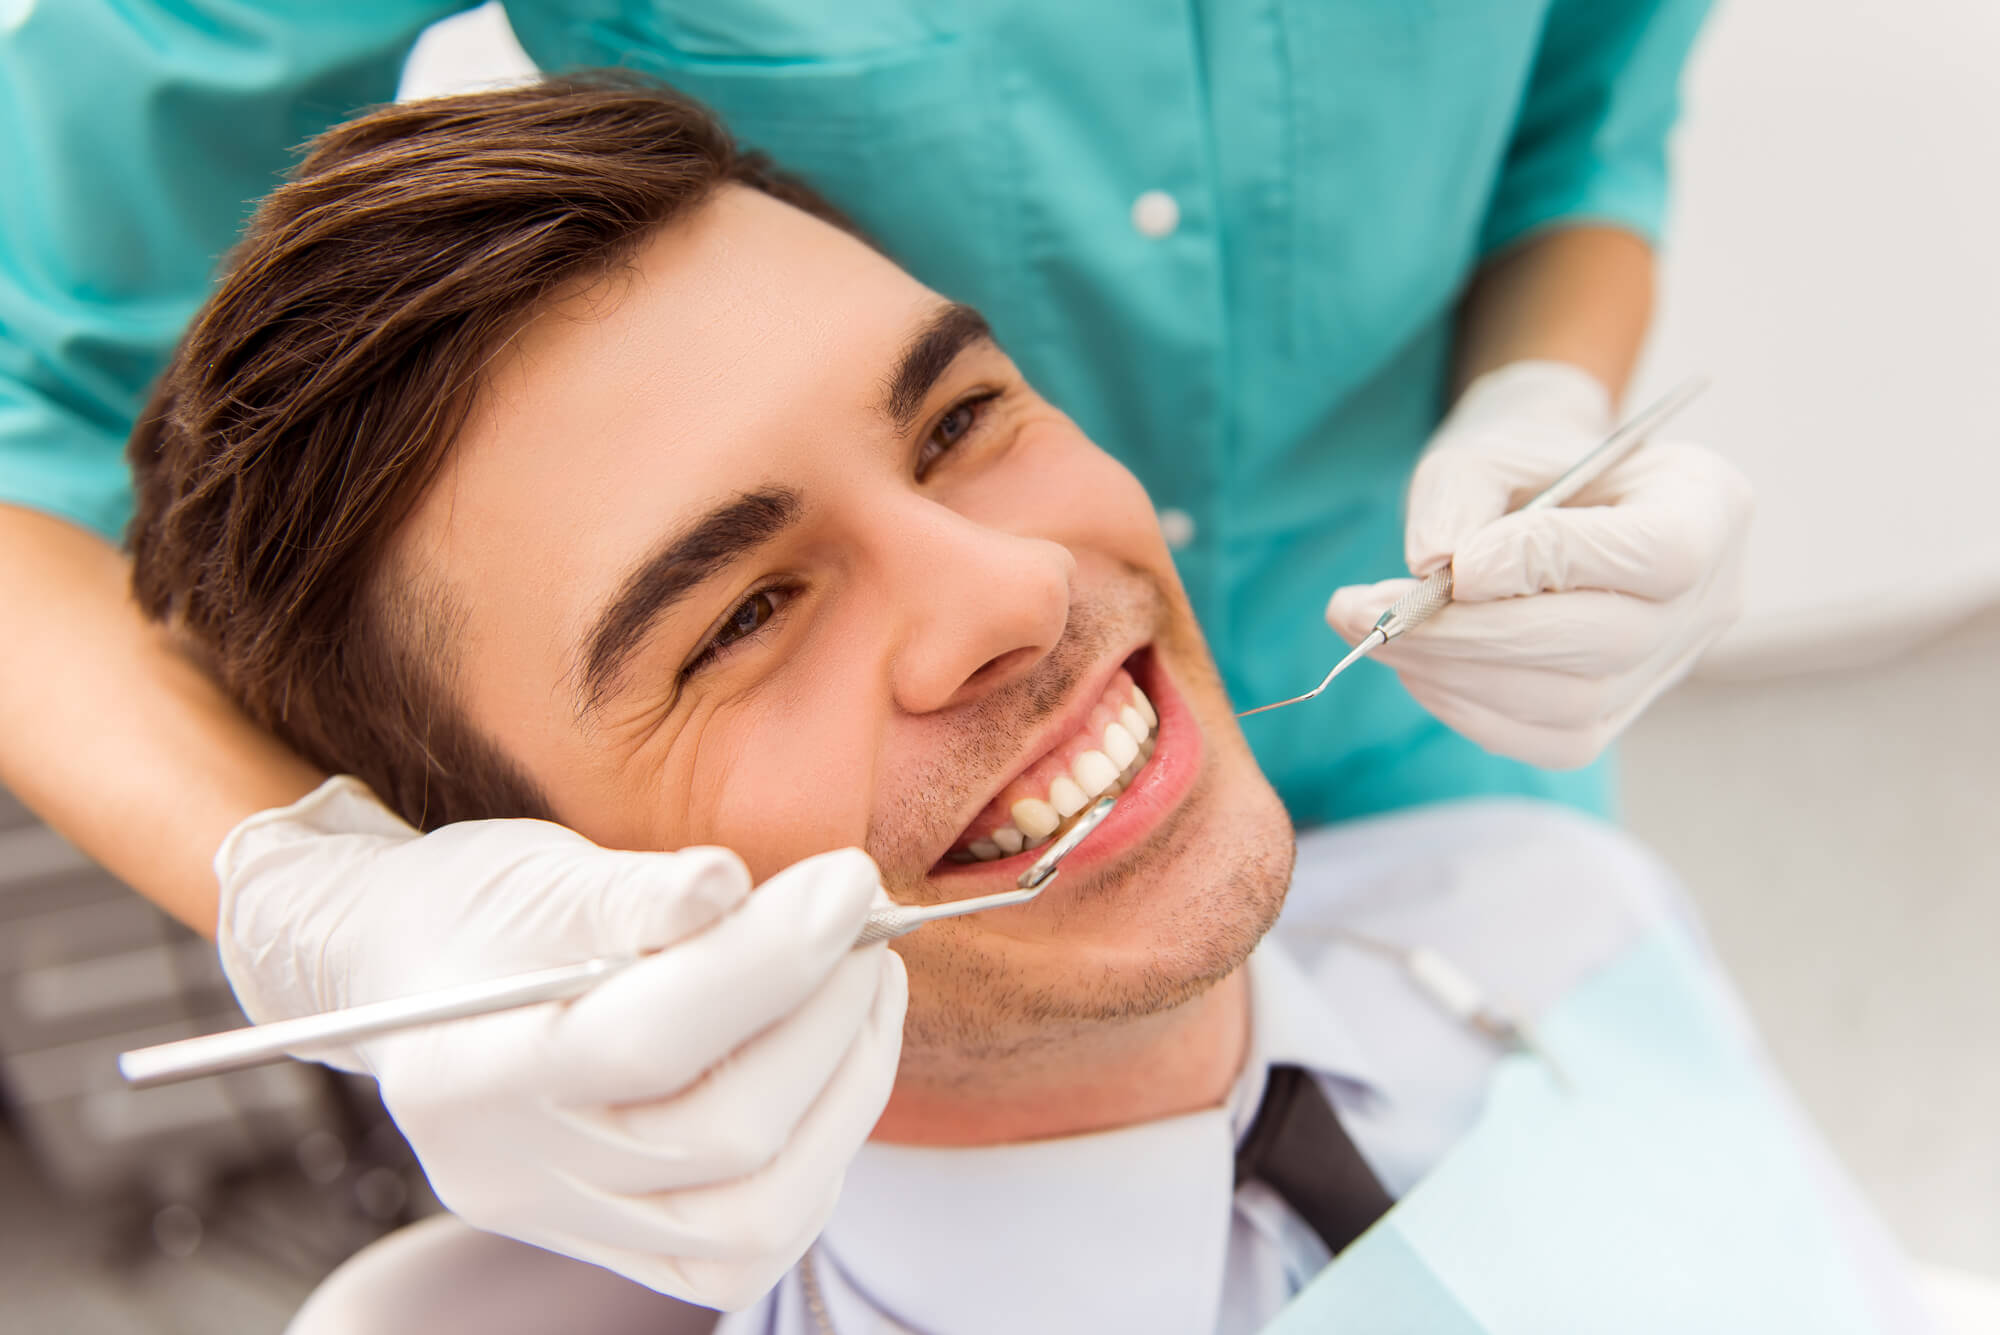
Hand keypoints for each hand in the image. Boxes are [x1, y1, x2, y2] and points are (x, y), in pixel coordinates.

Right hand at [215, 777, 906, 1308]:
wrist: (412, 974)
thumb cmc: (475, 911)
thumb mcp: (533, 874)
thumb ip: (634, 893)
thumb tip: (729, 885)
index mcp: (469, 1071)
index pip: (646, 1039)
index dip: (769, 961)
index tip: (850, 880)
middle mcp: (512, 1175)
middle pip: (720, 1136)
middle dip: (829, 1018)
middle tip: (866, 923)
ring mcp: (569, 1224)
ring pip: (755, 1216)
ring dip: (847, 1091)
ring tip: (865, 988)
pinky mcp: (622, 1246)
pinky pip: (749, 1245)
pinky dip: (819, 1155)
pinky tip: (830, 1064)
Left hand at [1326, 361, 1752, 768]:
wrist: (1542, 497)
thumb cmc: (1522, 464)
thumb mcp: (1486, 448)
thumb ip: (1458, 496)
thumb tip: (1435, 568)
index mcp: (1707, 505)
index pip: (1658, 553)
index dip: (1553, 564)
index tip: (1456, 564)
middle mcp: (1708, 598)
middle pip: (1608, 643)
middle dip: (1474, 634)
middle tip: (1370, 613)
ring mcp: (1668, 668)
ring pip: (1571, 705)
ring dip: (1454, 673)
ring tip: (1373, 630)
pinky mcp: (1615, 718)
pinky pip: (1544, 740)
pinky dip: (1465, 706)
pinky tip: (1415, 662)